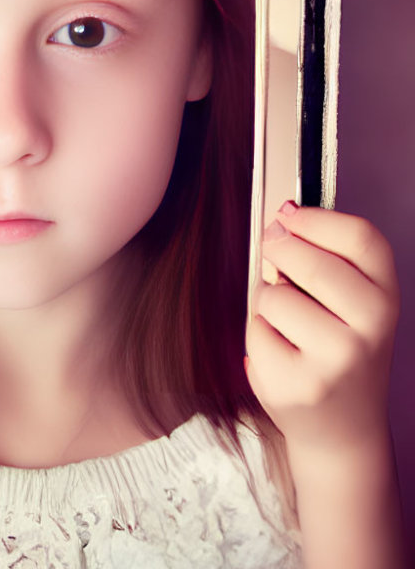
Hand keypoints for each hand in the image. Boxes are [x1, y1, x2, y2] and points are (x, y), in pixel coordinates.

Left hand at [245, 203, 399, 452]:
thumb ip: (328, 262)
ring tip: (286, 324)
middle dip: (279, 248)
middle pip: (311, 262)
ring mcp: (337, 358)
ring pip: (274, 296)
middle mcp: (371, 328)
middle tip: (273, 248)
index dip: (317, 219)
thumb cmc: (339, 355)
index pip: (362, 238)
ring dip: (266, 302)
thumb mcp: (353, 306)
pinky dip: (258, 336)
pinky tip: (280, 354)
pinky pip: (255, 331)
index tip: (288, 214)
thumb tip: (285, 216)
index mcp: (387, 298)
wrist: (342, 428)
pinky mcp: (299, 382)